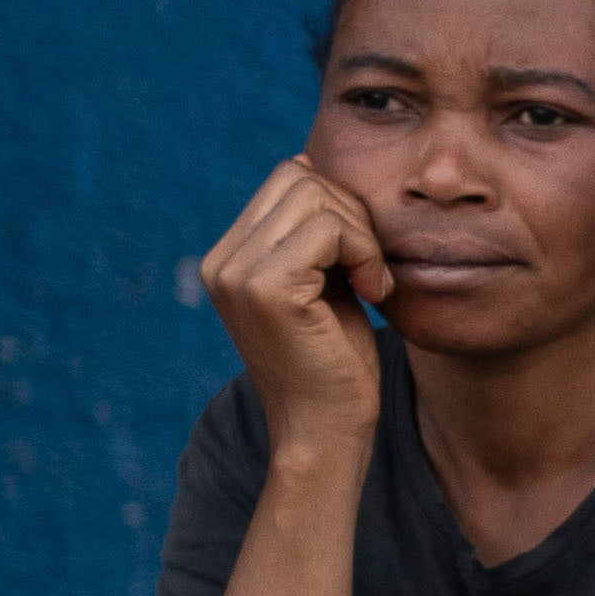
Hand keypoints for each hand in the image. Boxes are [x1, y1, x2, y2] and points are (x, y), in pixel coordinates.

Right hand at [195, 157, 394, 458]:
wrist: (328, 433)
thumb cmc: (335, 363)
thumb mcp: (322, 283)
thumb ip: (312, 233)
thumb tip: (311, 162)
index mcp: (228, 257)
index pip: (288, 178)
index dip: (339, 206)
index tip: (361, 260)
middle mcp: (221, 261)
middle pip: (300, 176)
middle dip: (353, 214)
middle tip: (372, 270)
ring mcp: (237, 272)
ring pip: (316, 194)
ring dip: (362, 234)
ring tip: (372, 283)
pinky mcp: (265, 288)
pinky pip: (329, 227)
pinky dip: (365, 253)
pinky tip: (373, 294)